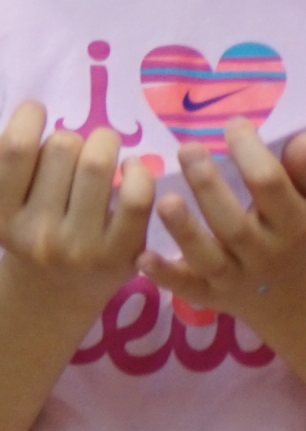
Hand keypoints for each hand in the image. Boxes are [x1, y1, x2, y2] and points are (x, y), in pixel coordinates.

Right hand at [0, 99, 152, 327]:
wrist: (58, 288)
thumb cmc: (26, 228)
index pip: (16, 148)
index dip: (29, 117)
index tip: (36, 112)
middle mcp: (37, 234)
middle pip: (62, 149)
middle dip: (70, 136)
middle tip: (72, 147)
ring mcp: (82, 247)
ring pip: (98, 166)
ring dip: (105, 143)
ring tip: (103, 147)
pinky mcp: (122, 255)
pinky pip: (136, 199)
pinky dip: (138, 172)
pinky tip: (130, 167)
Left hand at [144, 123, 305, 359]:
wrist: (303, 306)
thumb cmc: (304, 240)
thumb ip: (305, 176)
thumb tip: (297, 140)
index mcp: (293, 225)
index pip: (271, 187)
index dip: (252, 154)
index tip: (232, 124)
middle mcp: (264, 254)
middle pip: (233, 223)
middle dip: (209, 186)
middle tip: (187, 149)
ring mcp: (236, 278)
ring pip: (207, 257)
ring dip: (184, 231)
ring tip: (164, 200)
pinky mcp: (213, 296)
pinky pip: (188, 289)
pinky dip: (166, 275)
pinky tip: (142, 257)